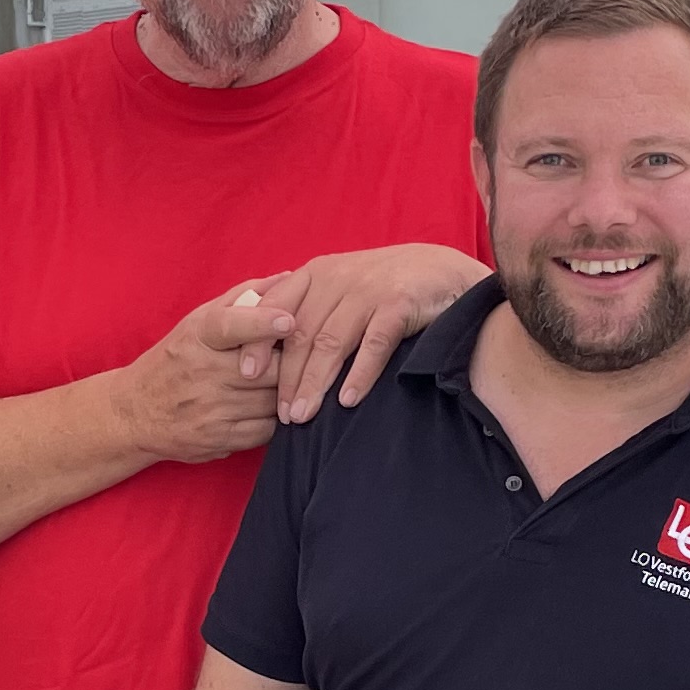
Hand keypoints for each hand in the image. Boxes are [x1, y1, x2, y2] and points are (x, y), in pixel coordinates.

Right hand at [120, 286, 297, 464]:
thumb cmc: (177, 358)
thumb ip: (244, 297)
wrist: (136, 412)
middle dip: (293, 362)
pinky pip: (266, 430)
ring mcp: (210, 409)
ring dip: (291, 391)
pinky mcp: (218, 440)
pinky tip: (282, 408)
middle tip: (310, 355)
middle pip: (267, 368)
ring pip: (272, 400)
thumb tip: (289, 279)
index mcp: (198, 336)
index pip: (230, 326)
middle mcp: (202, 373)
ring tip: (300, 381)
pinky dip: (280, 419)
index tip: (290, 320)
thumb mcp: (199, 321)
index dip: (262, 322)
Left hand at [244, 243, 492, 422]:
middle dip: (287, 378)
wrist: (445, 272)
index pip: (275, 309)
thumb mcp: (342, 287)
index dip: (258, 342)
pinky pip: (374, 343)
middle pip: (301, 333)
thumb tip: (271, 354)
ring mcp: (368, 290)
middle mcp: (337, 278)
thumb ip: (310, 309)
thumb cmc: (386, 287)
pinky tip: (348, 401)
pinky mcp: (399, 304)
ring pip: (331, 341)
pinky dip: (360, 374)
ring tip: (303, 416)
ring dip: (315, 382)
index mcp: (316, 273)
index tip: (244, 375)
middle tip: (282, 415)